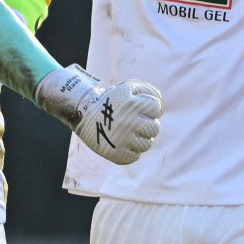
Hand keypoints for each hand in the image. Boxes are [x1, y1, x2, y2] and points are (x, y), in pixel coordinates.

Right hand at [38, 64, 161, 164]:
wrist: (82, 112)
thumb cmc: (108, 100)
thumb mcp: (126, 88)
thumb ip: (147, 91)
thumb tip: (160, 103)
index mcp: (132, 104)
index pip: (156, 107)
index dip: (151, 107)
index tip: (141, 108)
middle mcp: (130, 122)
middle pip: (154, 128)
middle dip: (148, 124)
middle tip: (137, 122)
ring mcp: (124, 139)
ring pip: (147, 144)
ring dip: (141, 138)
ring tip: (130, 133)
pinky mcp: (117, 154)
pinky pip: (135, 156)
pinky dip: (132, 150)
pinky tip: (124, 142)